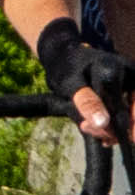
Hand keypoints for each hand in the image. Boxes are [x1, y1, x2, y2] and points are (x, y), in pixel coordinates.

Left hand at [39, 18, 134, 144]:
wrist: (68, 55)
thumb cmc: (67, 68)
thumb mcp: (70, 84)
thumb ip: (86, 102)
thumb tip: (103, 123)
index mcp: (114, 71)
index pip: (124, 108)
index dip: (118, 128)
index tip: (105, 139)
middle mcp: (130, 73)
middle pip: (132, 112)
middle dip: (117, 130)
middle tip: (102, 139)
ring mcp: (133, 80)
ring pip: (132, 113)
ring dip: (118, 129)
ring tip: (101, 136)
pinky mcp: (133, 87)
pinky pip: (130, 110)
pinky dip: (120, 124)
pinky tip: (107, 134)